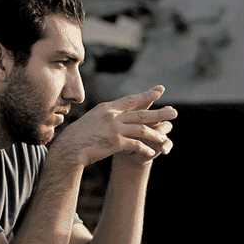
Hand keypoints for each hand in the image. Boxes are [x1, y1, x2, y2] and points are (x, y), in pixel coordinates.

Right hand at [53, 86, 175, 164]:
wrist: (69, 148)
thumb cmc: (78, 136)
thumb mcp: (91, 119)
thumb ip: (106, 116)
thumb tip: (115, 113)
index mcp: (107, 108)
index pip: (130, 99)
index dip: (146, 95)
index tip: (159, 91)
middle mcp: (112, 116)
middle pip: (141, 113)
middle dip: (160, 112)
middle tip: (174, 111)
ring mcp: (114, 129)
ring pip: (142, 129)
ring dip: (156, 134)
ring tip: (165, 137)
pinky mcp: (115, 143)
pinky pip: (136, 145)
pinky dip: (145, 149)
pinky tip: (151, 153)